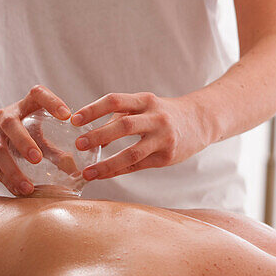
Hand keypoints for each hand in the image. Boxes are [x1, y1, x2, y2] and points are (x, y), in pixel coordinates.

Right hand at [0, 85, 71, 195]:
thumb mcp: (32, 132)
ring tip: (28, 186)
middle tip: (38, 158)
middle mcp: (5, 117)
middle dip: (24, 142)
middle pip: (12, 125)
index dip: (52, 101)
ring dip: (12, 169)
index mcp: (23, 107)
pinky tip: (18, 191)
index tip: (67, 115)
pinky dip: (6, 180)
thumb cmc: (14, 132)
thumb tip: (75, 171)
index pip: (37, 94)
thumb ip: (54, 150)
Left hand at [70, 92, 211, 180]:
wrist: (201, 121)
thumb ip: (119, 117)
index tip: (74, 120)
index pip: (116, 100)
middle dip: (98, 135)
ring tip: (87, 172)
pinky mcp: (167, 156)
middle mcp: (156, 118)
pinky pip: (137, 166)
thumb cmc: (164, 114)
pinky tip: (102, 175)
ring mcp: (164, 138)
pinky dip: (117, 171)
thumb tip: (92, 139)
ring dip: (107, 163)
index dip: (93, 110)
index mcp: (147, 100)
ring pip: (132, 152)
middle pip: (124, 125)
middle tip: (78, 144)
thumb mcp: (145, 106)